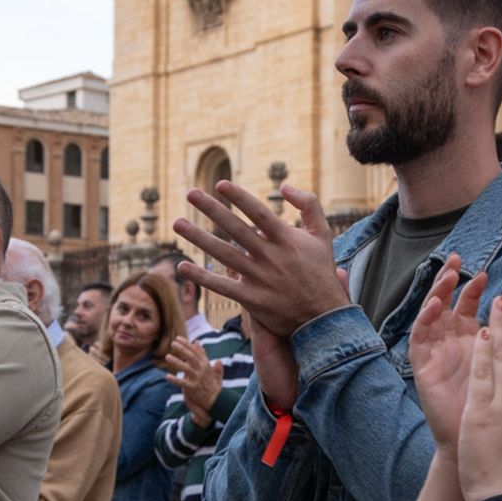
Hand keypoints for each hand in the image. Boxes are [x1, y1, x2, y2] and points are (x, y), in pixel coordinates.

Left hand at [165, 337, 223, 424]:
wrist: (214, 398)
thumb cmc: (210, 381)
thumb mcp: (209, 366)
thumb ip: (203, 354)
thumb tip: (197, 342)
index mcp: (205, 364)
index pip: (196, 351)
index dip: (187, 344)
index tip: (178, 338)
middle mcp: (202, 370)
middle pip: (191, 357)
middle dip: (182, 350)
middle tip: (173, 343)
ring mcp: (197, 379)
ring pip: (186, 369)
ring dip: (176, 362)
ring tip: (167, 357)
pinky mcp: (192, 388)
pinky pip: (182, 383)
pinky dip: (175, 380)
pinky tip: (167, 376)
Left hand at [171, 181, 347, 339]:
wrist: (324, 316)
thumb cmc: (321, 271)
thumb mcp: (322, 233)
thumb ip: (309, 205)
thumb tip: (285, 186)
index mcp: (286, 239)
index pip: (258, 212)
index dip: (239, 197)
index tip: (220, 184)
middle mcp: (270, 256)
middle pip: (235, 229)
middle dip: (211, 209)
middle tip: (191, 193)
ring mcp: (259, 278)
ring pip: (224, 255)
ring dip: (199, 239)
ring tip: (177, 224)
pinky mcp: (252, 300)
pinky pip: (222, 287)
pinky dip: (202, 277)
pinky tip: (182, 267)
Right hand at [409, 254, 488, 456]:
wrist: (479, 448)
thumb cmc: (497, 415)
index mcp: (473, 343)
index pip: (472, 307)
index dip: (478, 289)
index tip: (490, 272)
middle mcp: (452, 345)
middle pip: (448, 305)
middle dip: (453, 281)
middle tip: (459, 259)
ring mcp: (436, 355)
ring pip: (431, 315)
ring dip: (437, 293)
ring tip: (448, 274)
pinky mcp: (422, 368)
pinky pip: (418, 339)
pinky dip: (425, 320)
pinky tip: (435, 306)